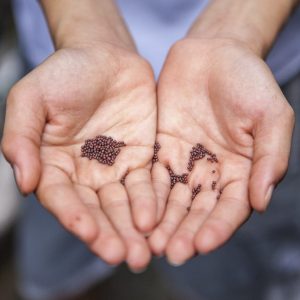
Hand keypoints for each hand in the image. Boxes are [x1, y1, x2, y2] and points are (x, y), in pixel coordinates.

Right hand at [1, 43, 156, 270]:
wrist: (105, 56)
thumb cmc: (65, 73)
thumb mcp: (32, 97)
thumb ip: (21, 138)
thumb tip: (23, 182)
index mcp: (54, 164)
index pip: (63, 198)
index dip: (74, 217)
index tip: (88, 233)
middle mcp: (85, 173)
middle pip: (97, 210)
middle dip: (111, 234)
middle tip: (126, 257)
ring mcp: (115, 168)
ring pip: (124, 205)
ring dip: (134, 229)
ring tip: (145, 252)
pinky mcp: (141, 160)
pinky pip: (147, 185)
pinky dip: (152, 203)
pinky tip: (158, 220)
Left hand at [148, 38, 293, 264]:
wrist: (214, 54)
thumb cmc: (248, 80)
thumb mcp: (270, 114)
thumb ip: (270, 156)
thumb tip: (262, 200)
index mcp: (241, 170)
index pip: (230, 208)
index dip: (217, 228)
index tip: (201, 245)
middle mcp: (210, 173)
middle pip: (197, 211)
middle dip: (184, 232)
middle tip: (169, 253)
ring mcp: (183, 163)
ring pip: (171, 200)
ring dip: (162, 222)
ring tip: (149, 243)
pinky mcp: (160, 149)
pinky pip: (150, 176)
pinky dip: (144, 196)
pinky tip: (136, 212)